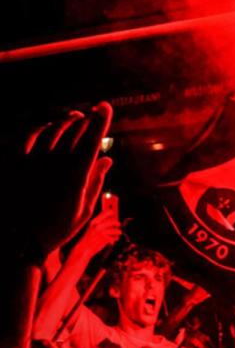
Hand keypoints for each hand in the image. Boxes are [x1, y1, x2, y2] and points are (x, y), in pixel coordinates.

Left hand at [20, 103, 112, 255]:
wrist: (16, 241)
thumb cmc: (55, 229)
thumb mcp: (83, 211)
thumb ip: (96, 182)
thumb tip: (107, 159)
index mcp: (75, 176)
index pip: (91, 139)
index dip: (100, 120)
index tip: (105, 106)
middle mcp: (54, 164)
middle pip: (73, 131)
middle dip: (85, 119)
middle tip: (92, 115)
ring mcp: (32, 161)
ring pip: (52, 130)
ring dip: (64, 122)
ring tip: (73, 118)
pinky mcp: (13, 162)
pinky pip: (27, 136)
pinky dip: (40, 129)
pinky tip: (46, 128)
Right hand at [78, 203, 121, 256]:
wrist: (84, 248)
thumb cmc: (89, 238)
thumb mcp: (92, 227)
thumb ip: (101, 222)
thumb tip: (113, 217)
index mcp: (94, 221)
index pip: (108, 212)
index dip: (112, 214)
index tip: (113, 217)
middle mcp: (98, 226)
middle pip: (114, 221)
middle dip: (117, 224)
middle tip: (117, 226)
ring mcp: (102, 232)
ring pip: (117, 230)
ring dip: (118, 232)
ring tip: (116, 234)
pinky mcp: (105, 239)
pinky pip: (116, 237)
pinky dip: (115, 238)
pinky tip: (112, 240)